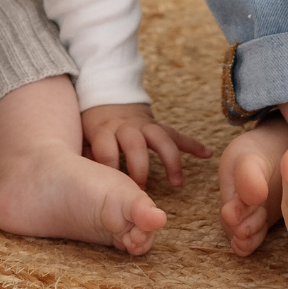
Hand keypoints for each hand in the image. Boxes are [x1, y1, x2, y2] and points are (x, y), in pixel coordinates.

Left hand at [81, 104, 210, 187]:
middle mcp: (126, 127)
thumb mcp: (82, 136)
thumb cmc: (93, 126)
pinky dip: (193, 145)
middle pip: (135, 144)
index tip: (113, 186)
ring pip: (161, 139)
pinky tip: (207, 154)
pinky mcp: (158, 126)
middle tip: (141, 189)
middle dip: (139, 167)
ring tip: (177, 183)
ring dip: (171, 160)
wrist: (108, 98)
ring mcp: (145, 126)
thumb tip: (80, 178)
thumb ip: (84, 154)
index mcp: (104, 130)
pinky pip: (177, 135)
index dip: (109, 167)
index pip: (106, 148)